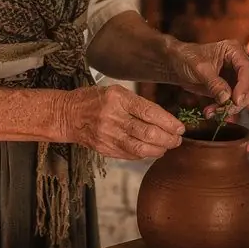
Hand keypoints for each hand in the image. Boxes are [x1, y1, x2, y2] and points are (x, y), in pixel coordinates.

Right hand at [60, 84, 182, 159]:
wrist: (68, 115)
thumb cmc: (95, 100)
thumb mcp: (116, 92)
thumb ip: (138, 105)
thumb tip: (164, 120)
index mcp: (117, 99)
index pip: (149, 112)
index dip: (168, 122)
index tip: (180, 127)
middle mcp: (113, 117)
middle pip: (148, 133)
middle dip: (168, 138)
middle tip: (177, 139)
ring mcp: (108, 135)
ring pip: (141, 148)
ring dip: (160, 149)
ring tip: (167, 146)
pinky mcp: (105, 149)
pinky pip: (131, 155)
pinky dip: (146, 154)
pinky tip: (152, 150)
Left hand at [172, 38, 248, 110]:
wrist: (177, 64)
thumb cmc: (186, 58)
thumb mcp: (199, 69)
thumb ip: (214, 83)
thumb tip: (227, 98)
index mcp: (233, 50)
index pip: (247, 68)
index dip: (244, 85)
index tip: (236, 100)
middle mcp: (239, 62)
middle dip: (242, 99)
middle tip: (227, 110)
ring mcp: (236, 75)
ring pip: (246, 94)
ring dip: (232, 107)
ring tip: (213, 112)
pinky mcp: (231, 87)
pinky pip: (235, 101)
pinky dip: (225, 109)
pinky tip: (212, 112)